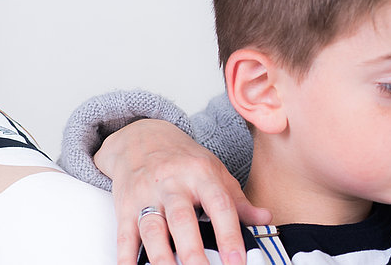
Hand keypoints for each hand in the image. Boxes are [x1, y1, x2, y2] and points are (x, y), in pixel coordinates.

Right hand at [96, 119, 270, 264]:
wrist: (141, 137)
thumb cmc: (184, 159)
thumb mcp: (216, 172)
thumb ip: (239, 201)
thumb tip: (266, 219)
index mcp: (201, 175)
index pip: (219, 205)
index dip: (229, 235)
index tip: (236, 261)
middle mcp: (172, 184)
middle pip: (182, 220)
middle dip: (193, 252)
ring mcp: (146, 195)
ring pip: (152, 229)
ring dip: (161, 257)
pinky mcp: (124, 207)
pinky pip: (124, 235)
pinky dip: (126, 257)